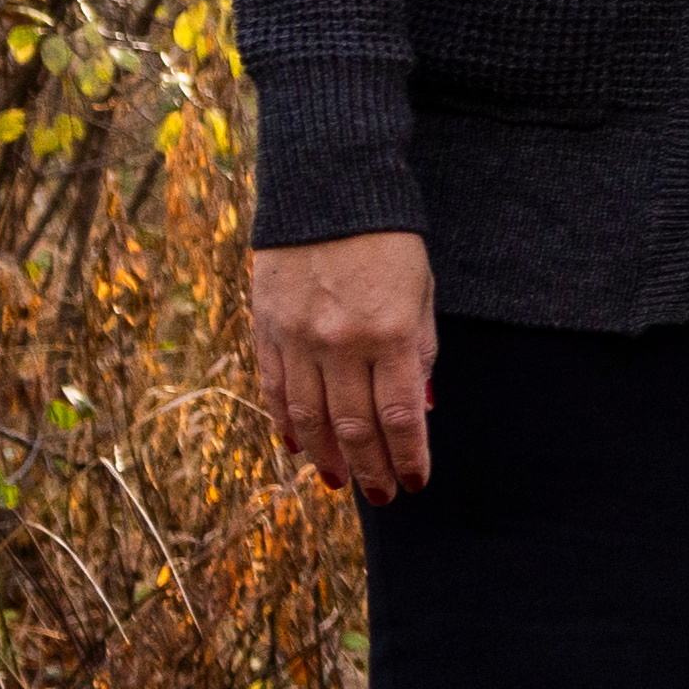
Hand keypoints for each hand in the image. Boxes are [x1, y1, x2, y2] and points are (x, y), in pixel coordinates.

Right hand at [247, 232, 436, 500]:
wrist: (327, 191)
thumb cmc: (388, 244)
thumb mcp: (421, 294)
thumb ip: (419, 353)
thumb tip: (419, 412)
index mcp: (389, 333)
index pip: (399, 417)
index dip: (408, 457)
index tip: (417, 482)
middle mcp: (341, 342)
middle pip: (354, 427)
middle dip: (372, 469)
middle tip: (383, 497)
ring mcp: (298, 338)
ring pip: (310, 418)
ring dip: (327, 458)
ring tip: (341, 483)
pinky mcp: (267, 329)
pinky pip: (276, 390)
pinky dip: (288, 424)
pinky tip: (300, 448)